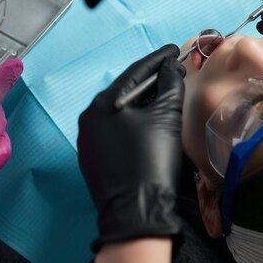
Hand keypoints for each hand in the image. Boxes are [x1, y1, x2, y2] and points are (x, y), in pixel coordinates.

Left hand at [78, 45, 184, 249]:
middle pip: (124, 90)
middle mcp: (88, 117)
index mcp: (103, 103)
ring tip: (163, 95)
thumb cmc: (152, 160)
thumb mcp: (166, 117)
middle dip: (149, 81)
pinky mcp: (91, 158)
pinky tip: (146, 123)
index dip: (158, 59)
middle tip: (172, 72)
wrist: (136, 212)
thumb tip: (171, 67)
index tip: (174, 50)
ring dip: (140, 102)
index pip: (135, 72)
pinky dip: (130, 122)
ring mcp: (87, 140)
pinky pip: (112, 130)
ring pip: (117, 112)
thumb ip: (170, 85)